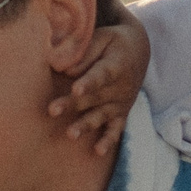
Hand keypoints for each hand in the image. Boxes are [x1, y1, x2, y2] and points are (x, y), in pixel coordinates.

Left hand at [51, 20, 147, 158]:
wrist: (138, 52)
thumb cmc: (112, 44)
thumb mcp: (101, 38)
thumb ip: (83, 53)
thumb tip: (63, 70)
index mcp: (116, 65)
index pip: (101, 75)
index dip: (89, 82)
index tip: (75, 90)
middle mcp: (120, 87)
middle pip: (93, 98)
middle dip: (72, 105)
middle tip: (52, 111)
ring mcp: (121, 103)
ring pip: (100, 115)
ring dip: (85, 125)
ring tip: (70, 134)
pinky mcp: (120, 114)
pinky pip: (115, 130)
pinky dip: (108, 141)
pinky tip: (98, 152)